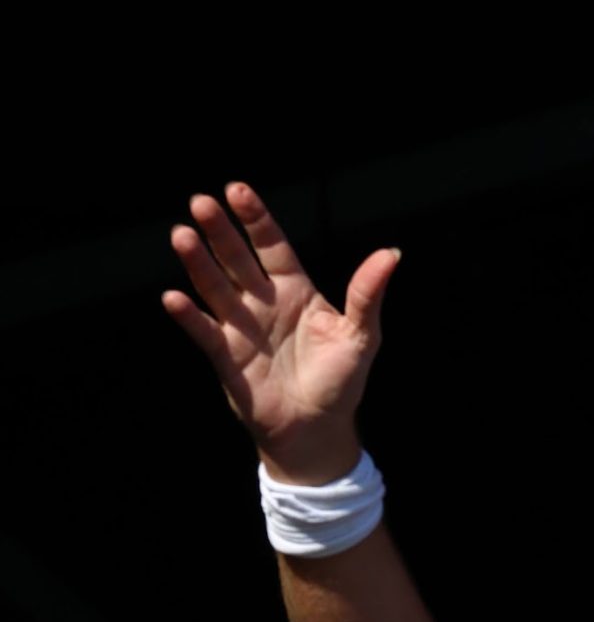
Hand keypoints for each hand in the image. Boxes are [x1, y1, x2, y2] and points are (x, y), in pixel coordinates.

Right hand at [161, 181, 398, 483]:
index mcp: (295, 291)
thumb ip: (368, 294)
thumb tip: (392, 253)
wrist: (316, 431)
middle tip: (201, 202)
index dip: (255, 219)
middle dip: (220, 232)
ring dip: (198, 263)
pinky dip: (188, 317)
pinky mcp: (224, 356)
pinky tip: (174, 298)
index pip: (272, 246)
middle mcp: (263, 302)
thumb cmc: (340, 382)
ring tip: (182, 235)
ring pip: (215, 287)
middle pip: (237, 259)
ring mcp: (240, 327)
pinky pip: (203, 331)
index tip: (237, 190)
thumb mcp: (361, 336)